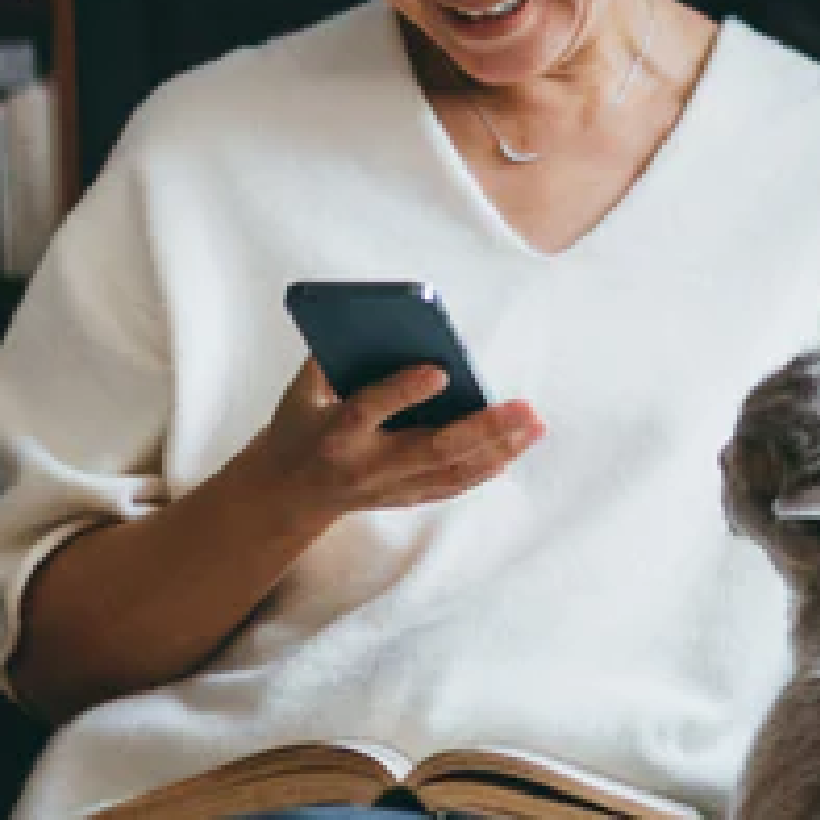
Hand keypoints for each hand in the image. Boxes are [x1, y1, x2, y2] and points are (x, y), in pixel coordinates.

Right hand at [259, 359, 543, 525]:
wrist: (285, 493)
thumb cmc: (299, 426)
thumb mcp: (301, 390)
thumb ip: (334, 355)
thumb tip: (381, 320)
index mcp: (333, 433)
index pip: (369, 411)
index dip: (402, 391)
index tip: (439, 369)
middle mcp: (366, 467)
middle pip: (431, 448)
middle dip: (483, 428)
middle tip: (525, 407)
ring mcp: (389, 489)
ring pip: (453, 471)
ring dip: (499, 449)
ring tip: (534, 425)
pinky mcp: (405, 499)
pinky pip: (454, 485)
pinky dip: (486, 467)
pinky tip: (514, 448)